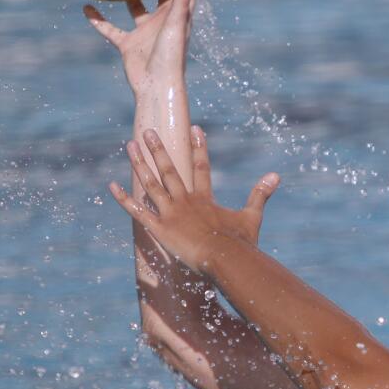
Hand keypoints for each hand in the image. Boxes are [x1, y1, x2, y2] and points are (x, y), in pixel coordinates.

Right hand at [84, 0, 201, 99]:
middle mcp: (162, 20)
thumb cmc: (171, 57)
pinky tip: (85, 6)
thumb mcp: (176, 24)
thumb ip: (179, 0)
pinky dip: (98, 20)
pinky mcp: (129, 44)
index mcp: (177, 14)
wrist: (156, 86)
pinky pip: (110, 29)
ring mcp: (144, 32)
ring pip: (134, 7)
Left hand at [110, 127, 278, 271]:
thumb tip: (276, 175)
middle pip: (170, 170)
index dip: (198, 147)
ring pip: (152, 184)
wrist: (227, 259)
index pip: (201, 167)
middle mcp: (186, 201)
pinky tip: (111, 185)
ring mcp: (172, 214)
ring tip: (130, 145)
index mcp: (205, 199)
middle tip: (149, 131)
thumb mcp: (252, 217)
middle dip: (158, 149)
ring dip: (140, 164)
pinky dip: (125, 199)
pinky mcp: (160, 229)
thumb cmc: (240, 243)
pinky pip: (138, 212)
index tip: (194, 128)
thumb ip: (261, 194)